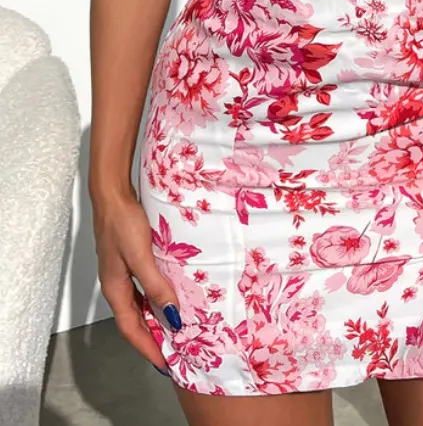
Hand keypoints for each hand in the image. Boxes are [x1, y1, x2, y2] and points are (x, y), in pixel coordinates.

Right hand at [91, 185, 181, 373]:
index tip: (165, 364)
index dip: (148, 348)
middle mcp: (116, 285)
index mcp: (115, 289)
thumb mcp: (141, 257)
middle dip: (151, 339)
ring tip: (174, 330)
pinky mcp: (128, 260)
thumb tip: (171, 317)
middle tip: (173, 353)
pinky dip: (154, 299)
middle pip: (134, 320)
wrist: (112, 194)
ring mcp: (121, 272)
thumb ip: (156, 286)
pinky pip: (142, 289)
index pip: (131, 329)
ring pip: (139, 305)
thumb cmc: (122, 223)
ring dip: (154, 319)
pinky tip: (167, 297)